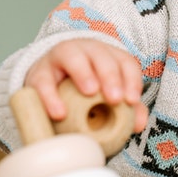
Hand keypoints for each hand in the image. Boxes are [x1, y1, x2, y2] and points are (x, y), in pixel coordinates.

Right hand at [25, 39, 147, 132]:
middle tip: (115, 99)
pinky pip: (44, 81)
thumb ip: (127, 111)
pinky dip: (51, 96)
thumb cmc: (85, 94)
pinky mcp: (39, 72)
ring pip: (73, 56)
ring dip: (84, 73)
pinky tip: (60, 113)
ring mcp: (61, 57)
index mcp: (108, 57)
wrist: (47, 87)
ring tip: (91, 92)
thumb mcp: (106, 98)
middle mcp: (86, 51)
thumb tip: (138, 125)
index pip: (125, 62)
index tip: (131, 100)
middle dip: (110, 75)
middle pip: (101, 55)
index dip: (131, 80)